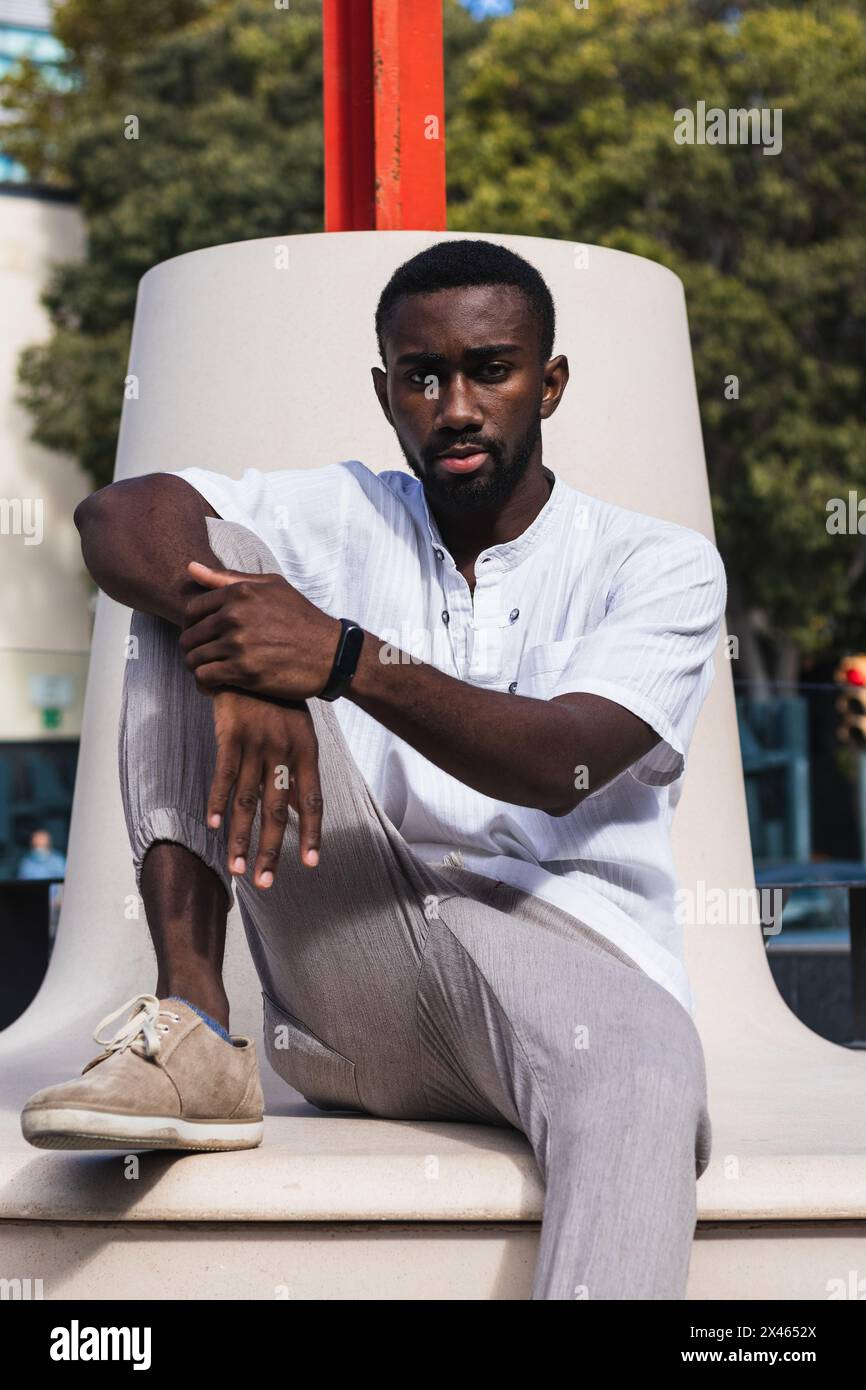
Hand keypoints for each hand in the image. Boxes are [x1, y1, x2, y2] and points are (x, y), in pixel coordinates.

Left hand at [179, 561, 341, 700]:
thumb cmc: (303, 619)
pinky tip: (213, 687)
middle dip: (193, 649)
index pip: (192, 611)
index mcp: (239, 593)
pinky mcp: (244, 671)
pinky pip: (205, 678)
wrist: (332, 653)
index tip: (204, 637)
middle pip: (190, 636)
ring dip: (197, 668)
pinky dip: (204, 685)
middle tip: (206, 658)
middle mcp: (235, 616)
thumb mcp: (272, 586)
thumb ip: (229, 578)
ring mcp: (239, 644)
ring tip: (210, 673)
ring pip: (194, 659)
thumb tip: (191, 568)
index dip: (193, 626)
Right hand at [208, 688, 321, 885]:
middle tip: (266, 882)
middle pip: (277, 810)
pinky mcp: (230, 733)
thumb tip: (299, 809)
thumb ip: (298, 769)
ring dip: (240, 837)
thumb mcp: (300, 730)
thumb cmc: (279, 700)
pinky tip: (213, 826)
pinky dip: (217, 801)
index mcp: (306, 752)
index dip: (311, 833)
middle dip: (271, 849)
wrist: (254, 658)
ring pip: (247, 800)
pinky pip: (223, 774)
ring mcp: (257, 743)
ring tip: (238, 868)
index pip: (312, 801)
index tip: (311, 863)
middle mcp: (284, 751)